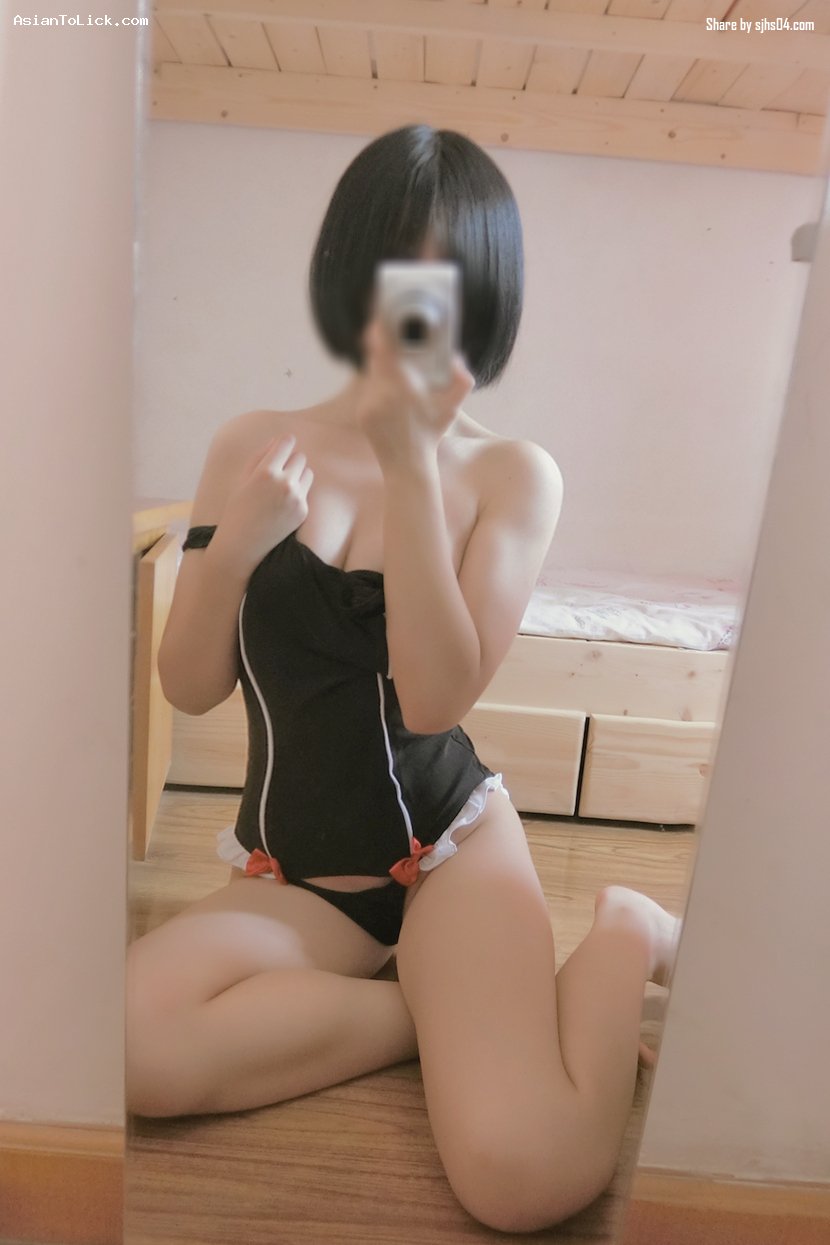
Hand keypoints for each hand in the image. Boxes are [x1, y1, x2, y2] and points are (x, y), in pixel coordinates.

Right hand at [214, 434, 312, 573]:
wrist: (243, 543)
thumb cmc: (237, 508)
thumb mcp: (243, 478)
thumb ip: (260, 456)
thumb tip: (277, 441)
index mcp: (266, 471)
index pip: (287, 442)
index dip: (284, 443)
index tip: (281, 448)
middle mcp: (285, 483)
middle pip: (300, 457)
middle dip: (290, 461)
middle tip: (278, 472)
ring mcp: (297, 498)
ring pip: (308, 473)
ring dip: (298, 474)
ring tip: (282, 486)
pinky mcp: (303, 511)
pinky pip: (306, 492)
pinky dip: (298, 493)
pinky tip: (282, 504)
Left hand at [356, 316, 474, 469]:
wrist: (408, 465)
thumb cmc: (431, 434)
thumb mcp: (452, 408)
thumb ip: (462, 381)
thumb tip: (457, 359)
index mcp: (400, 385)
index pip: (381, 348)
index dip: (379, 330)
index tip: (381, 318)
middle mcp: (379, 392)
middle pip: (374, 358)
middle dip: (381, 345)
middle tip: (388, 333)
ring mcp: (368, 404)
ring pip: (371, 375)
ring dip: (380, 366)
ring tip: (392, 360)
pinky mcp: (362, 414)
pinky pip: (368, 391)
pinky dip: (378, 386)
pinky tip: (389, 387)